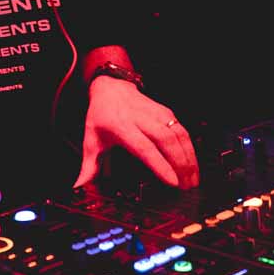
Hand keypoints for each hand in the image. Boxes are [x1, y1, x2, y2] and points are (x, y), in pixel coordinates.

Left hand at [75, 79, 198, 189]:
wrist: (111, 87)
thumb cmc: (101, 115)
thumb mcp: (91, 139)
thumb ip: (89, 166)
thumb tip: (80, 186)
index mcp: (121, 127)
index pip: (144, 147)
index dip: (159, 164)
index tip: (172, 182)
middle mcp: (141, 118)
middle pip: (166, 141)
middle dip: (180, 164)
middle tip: (187, 187)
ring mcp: (156, 113)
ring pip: (177, 134)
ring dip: (188, 157)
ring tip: (193, 180)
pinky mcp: (166, 112)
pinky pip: (182, 130)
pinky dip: (190, 147)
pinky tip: (193, 164)